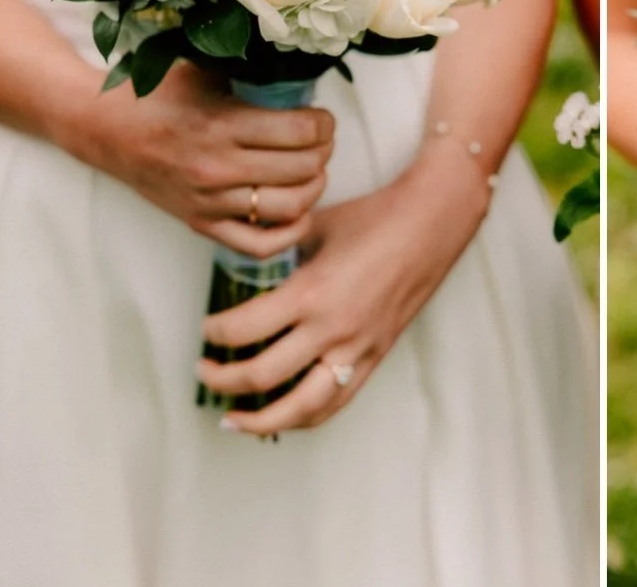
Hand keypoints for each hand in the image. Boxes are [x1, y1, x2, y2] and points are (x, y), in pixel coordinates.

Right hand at [63, 63, 335, 258]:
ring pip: (289, 208)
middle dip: (324, 152)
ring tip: (312, 171)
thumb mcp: (203, 70)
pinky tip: (297, 211)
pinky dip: (290, 232)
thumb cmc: (159, 95)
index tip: (322, 118)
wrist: (106, 130)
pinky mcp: (202, 224)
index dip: (324, 125)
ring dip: (314, 188)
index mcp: (221, 124)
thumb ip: (249, 70)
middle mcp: (218, 167)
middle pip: (303, 170)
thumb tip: (301, 65)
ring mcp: (210, 201)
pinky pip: (260, 246)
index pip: (301, 132)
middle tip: (321, 141)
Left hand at [195, 143, 488, 434]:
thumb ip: (278, 249)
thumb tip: (242, 255)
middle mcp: (332, 329)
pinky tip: (282, 418)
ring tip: (232, 419)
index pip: (243, 330)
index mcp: (311, 293)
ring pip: (300, 408)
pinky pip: (334, 402)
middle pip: (262, 376)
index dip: (214, 334)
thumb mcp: (314, 227)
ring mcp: (357, 350)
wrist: (432, 223)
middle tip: (204, 370)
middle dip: (223, 380)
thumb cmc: (374, 217)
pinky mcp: (375, 358)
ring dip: (260, 419)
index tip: (206, 328)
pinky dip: (303, 417)